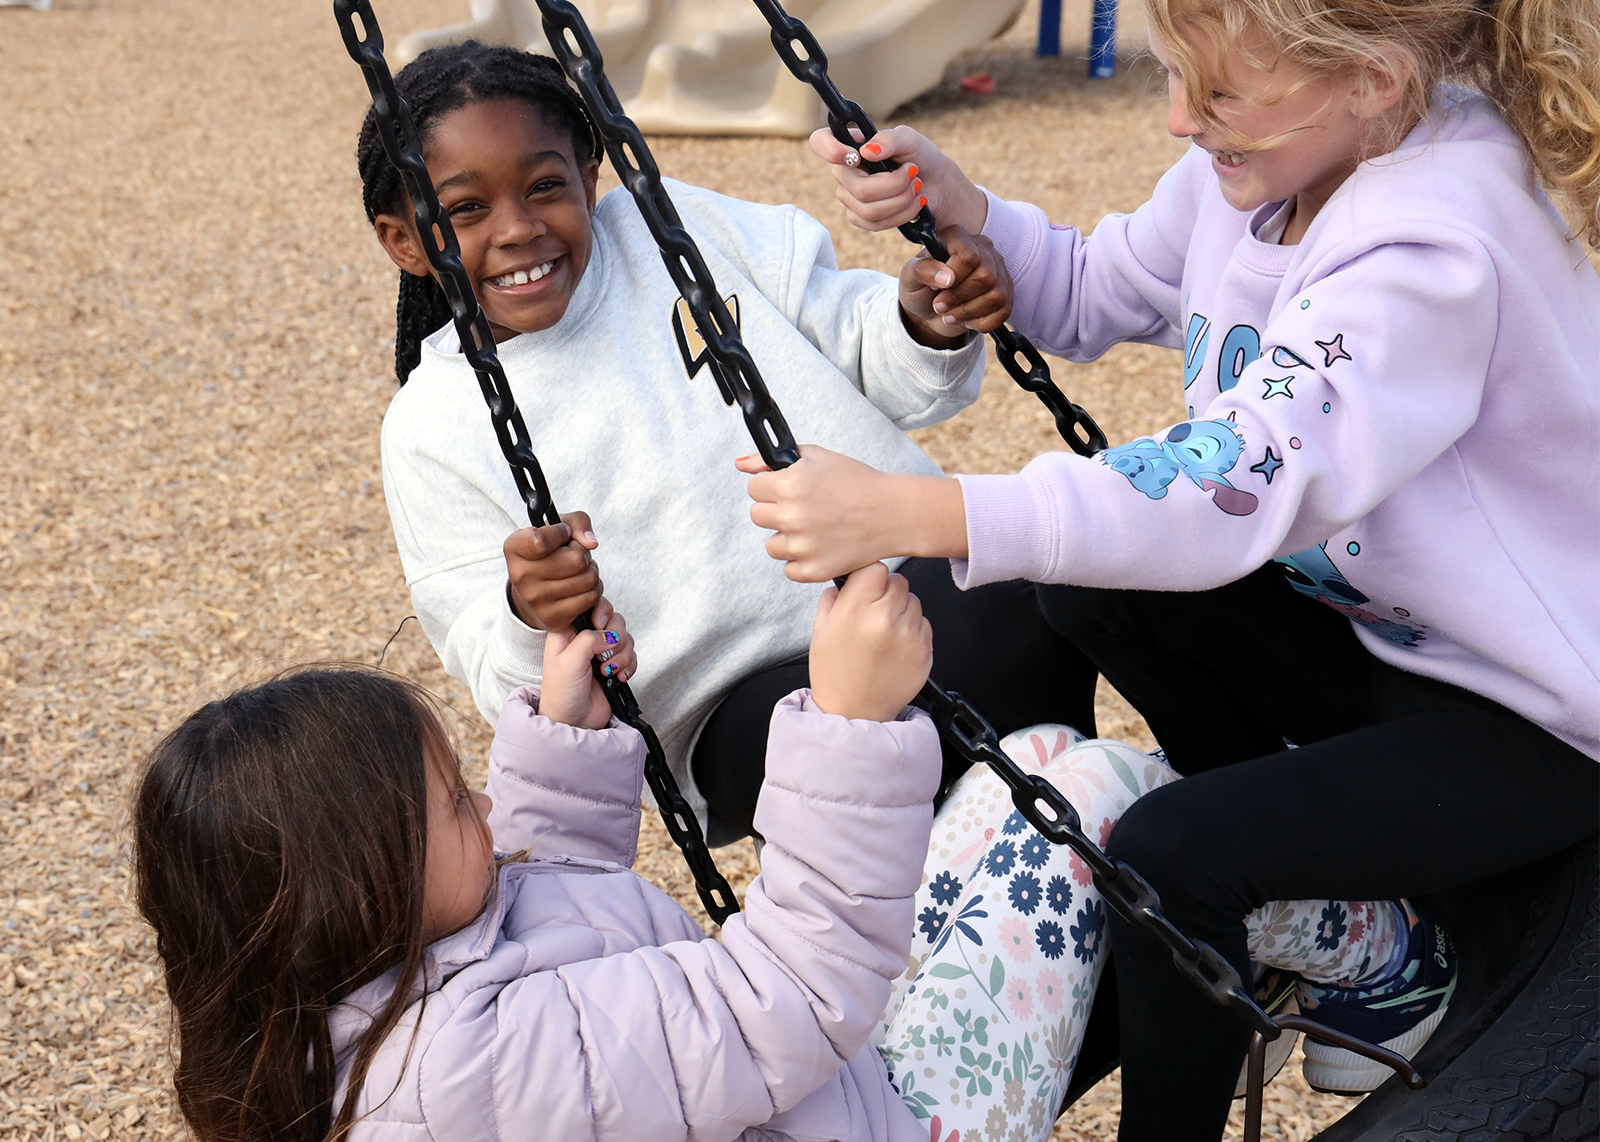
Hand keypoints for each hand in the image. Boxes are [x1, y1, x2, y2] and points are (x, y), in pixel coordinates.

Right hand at [505, 511, 600, 630]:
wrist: (534, 591)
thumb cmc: (550, 552)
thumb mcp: (558, 527)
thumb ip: (578, 522)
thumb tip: (591, 543)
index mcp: (515, 548)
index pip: (541, 540)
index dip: (561, 532)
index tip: (563, 534)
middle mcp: (521, 576)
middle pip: (577, 559)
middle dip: (583, 554)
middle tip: (572, 556)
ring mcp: (536, 600)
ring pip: (589, 579)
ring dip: (591, 572)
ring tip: (577, 572)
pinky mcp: (552, 618)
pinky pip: (591, 599)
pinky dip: (594, 590)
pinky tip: (580, 587)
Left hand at [538, 600, 635, 728]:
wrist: (574, 721)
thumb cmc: (562, 693)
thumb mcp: (568, 660)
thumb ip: (589, 639)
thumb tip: (609, 635)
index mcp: (567, 630)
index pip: (588, 603)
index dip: (600, 611)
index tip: (600, 626)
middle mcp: (585, 637)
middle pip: (613, 618)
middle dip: (615, 636)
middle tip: (605, 655)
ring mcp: (601, 651)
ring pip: (625, 637)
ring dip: (622, 654)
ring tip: (609, 671)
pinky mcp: (614, 664)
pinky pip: (632, 654)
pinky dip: (629, 665)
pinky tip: (618, 677)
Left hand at [737, 445, 967, 581]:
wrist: (892, 513)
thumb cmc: (858, 481)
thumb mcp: (817, 457)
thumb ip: (773, 460)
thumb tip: (740, 464)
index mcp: (789, 485)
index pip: (754, 488)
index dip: (771, 486)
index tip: (789, 488)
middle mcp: (791, 517)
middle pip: (758, 516)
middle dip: (777, 511)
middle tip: (805, 507)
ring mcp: (801, 547)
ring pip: (772, 545)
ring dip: (787, 538)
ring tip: (815, 528)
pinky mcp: (813, 570)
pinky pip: (789, 569)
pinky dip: (801, 561)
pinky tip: (820, 546)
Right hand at [808, 125, 987, 234]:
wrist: (937, 185)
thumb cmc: (921, 157)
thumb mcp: (910, 140)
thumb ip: (890, 139)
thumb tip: (867, 152)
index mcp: (850, 145)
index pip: (820, 142)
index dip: (831, 150)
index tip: (857, 156)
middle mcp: (844, 171)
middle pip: (857, 187)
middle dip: (894, 184)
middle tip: (913, 171)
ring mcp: (849, 196)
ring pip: (868, 208)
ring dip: (901, 199)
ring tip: (917, 187)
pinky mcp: (860, 217)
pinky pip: (875, 223)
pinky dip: (902, 214)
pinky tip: (914, 203)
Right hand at [808, 563, 931, 720]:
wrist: (854, 712)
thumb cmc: (835, 673)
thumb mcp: (820, 630)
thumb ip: (834, 597)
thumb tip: (849, 577)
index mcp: (855, 610)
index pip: (876, 568)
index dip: (869, 576)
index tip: (865, 587)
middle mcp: (885, 619)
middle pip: (898, 581)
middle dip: (886, 592)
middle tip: (873, 613)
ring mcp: (909, 636)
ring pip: (914, 601)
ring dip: (901, 610)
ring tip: (884, 632)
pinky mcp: (925, 651)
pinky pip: (924, 624)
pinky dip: (912, 630)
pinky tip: (895, 646)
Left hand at [899, 223, 1012, 344]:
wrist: (929, 312)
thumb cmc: (920, 288)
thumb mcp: (909, 277)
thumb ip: (922, 270)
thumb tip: (947, 277)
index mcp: (958, 237)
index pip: (969, 256)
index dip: (954, 277)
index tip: (938, 288)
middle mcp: (983, 249)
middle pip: (985, 277)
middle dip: (959, 298)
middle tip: (940, 306)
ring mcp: (998, 270)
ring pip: (997, 295)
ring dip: (969, 312)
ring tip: (950, 315)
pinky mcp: (1006, 292)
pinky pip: (1003, 312)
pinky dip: (981, 322)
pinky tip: (967, 319)